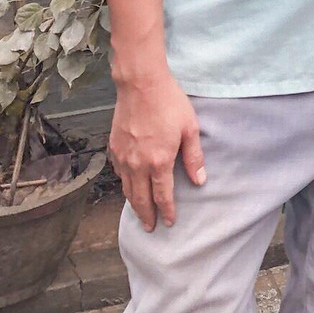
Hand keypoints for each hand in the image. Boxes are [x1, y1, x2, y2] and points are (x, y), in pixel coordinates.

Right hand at [108, 66, 204, 230]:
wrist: (141, 84)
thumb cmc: (170, 103)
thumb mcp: (190, 128)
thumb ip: (194, 157)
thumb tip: (200, 181)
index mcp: (159, 161)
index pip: (162, 195)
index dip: (166, 211)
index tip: (169, 223)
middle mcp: (138, 164)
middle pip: (140, 199)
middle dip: (146, 216)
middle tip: (150, 228)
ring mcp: (123, 156)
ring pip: (126, 189)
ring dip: (133, 204)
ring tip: (139, 213)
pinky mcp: (114, 147)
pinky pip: (118, 173)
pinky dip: (123, 184)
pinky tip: (128, 186)